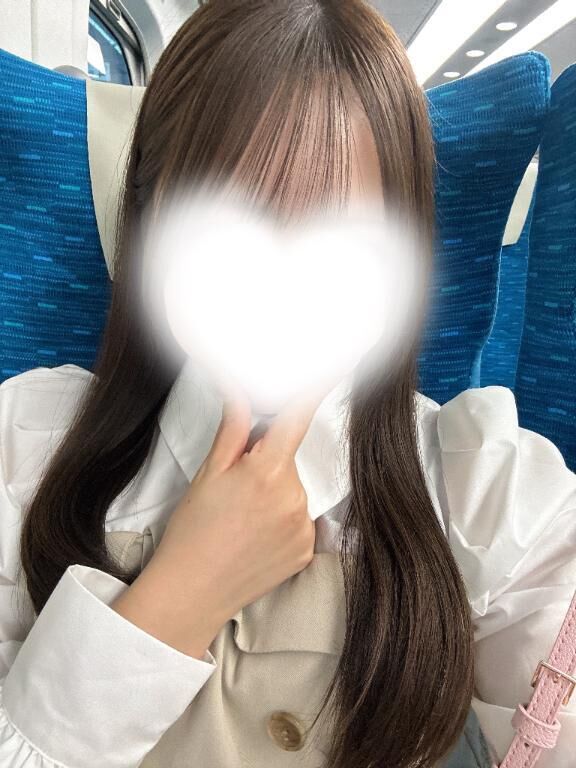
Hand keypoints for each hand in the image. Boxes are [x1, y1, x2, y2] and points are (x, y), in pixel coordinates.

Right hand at [111, 376, 327, 658]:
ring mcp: (304, 528)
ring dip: (276, 492)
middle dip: (269, 461)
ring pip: (295, 491)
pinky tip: (255, 535)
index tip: (329, 368)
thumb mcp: (208, 473)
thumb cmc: (192, 532)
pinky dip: (283, 520)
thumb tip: (241, 391)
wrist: (191, 593)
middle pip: (289, 460)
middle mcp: (294, 498)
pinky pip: (300, 521)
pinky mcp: (306, 551)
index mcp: (268, 472)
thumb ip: (234, 430)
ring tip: (243, 517)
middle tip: (238, 485)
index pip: (297, 419)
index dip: (312, 391)